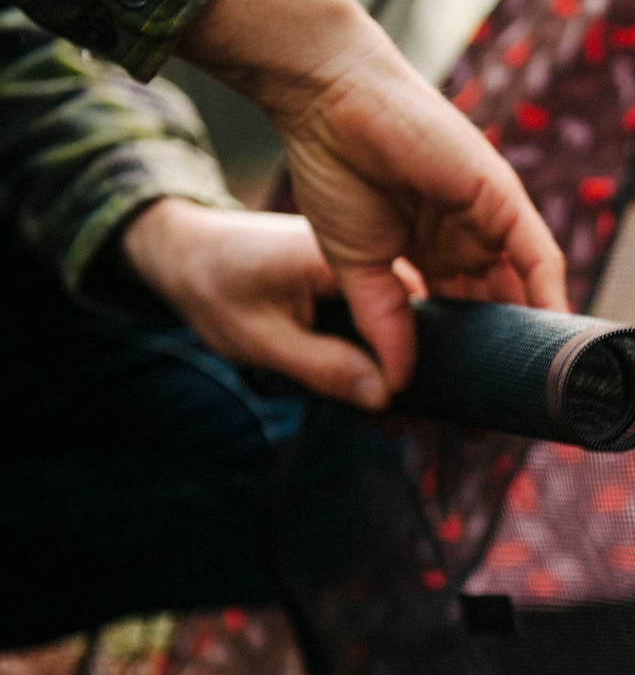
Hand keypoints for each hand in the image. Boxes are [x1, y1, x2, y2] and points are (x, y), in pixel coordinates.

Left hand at [122, 198, 402, 409]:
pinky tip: (359, 385)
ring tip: (375, 413)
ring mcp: (354, 266)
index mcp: (340, 258)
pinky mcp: (346, 278)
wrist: (183, 251)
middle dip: (402, 372)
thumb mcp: (264, 340)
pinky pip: (371, 318)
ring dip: (385, 366)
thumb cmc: (213, 287)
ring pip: (391, 322)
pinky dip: (368, 350)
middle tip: (392, 423)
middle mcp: (358, 255)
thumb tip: (384, 397)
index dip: (410, 364)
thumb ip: (326, 368)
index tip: (399, 411)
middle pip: (409, 317)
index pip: (406, 311)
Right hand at [176, 0, 567, 397]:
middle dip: (506, 354)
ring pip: (525, 285)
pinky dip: (548, 293)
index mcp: (433, 252)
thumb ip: (384, 322)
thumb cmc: (334, 173)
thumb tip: (396, 385)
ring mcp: (488, 218)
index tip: (472, 403)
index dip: (471, 356)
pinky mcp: (502, 196)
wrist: (329, 103)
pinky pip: (537, 253)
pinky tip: (551, 332)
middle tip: (509, 407)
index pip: (465, 314)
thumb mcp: (358, 268)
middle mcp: (469, 238)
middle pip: (501, 306)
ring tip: (539, 382)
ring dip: (534, 333)